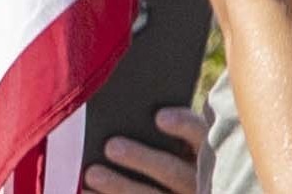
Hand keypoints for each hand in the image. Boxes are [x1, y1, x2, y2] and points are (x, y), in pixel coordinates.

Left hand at [83, 106, 204, 193]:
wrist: (179, 184)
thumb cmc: (172, 149)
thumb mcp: (180, 140)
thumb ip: (169, 126)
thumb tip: (142, 106)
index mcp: (206, 151)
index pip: (200, 135)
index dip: (183, 126)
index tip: (159, 116)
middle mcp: (199, 180)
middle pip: (172, 171)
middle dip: (141, 159)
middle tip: (111, 146)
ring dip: (120, 186)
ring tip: (92, 173)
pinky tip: (85, 191)